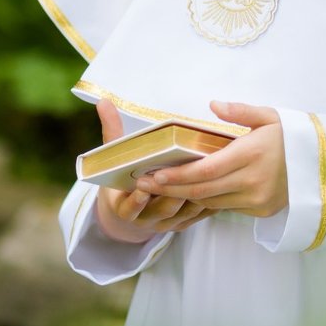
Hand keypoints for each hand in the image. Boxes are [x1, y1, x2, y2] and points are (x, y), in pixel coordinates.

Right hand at [92, 99, 213, 243]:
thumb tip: (103, 101)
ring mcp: (168, 224)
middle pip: (163, 210)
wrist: (131, 214)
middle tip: (188, 173)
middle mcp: (147, 219)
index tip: (142, 189)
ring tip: (210, 175)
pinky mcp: (185, 224)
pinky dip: (210, 201)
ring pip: (185, 213)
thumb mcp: (113, 162)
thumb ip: (111, 133)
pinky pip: (200, 215)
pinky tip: (222, 184)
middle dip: (174, 193)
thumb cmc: (125, 181)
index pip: (131, 208)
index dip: (137, 201)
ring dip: (197, 195)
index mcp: (126, 206)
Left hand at [136, 101, 288, 217]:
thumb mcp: (270, 116)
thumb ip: (241, 111)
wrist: (321, 165)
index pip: (206, 170)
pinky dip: (207, 200)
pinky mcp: (260, 210)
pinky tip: (189, 193)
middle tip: (144, 184)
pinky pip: (226, 207)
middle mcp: (253, 180)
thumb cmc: (291, 136)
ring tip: (159, 188)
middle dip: (171, 188)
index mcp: (252, 154)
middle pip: (202, 190)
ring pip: (212, 201)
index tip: (153, 174)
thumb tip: (213, 104)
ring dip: (185, 197)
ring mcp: (257, 199)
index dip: (178, 175)